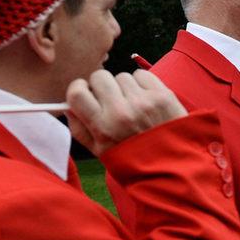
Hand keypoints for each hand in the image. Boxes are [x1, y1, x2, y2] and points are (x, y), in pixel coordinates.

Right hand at [66, 69, 187, 155]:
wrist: (173, 165)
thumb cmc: (132, 158)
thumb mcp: (99, 150)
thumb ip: (79, 128)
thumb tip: (67, 104)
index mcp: (102, 127)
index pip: (77, 92)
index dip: (79, 89)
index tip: (86, 94)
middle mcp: (122, 112)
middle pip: (99, 76)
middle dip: (102, 85)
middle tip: (111, 98)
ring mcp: (144, 102)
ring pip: (122, 76)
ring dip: (124, 87)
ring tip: (133, 105)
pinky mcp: (163, 95)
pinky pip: (142, 74)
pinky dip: (142, 84)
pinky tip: (146, 100)